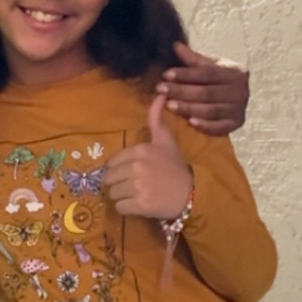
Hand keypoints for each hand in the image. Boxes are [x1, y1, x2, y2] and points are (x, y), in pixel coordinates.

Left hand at [103, 92, 193, 217]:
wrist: (192, 194)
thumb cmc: (176, 168)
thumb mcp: (166, 141)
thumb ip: (156, 119)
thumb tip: (159, 93)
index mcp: (140, 150)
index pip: (112, 163)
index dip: (119, 170)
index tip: (133, 174)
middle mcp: (136, 167)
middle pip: (109, 179)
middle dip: (119, 184)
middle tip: (134, 186)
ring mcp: (137, 186)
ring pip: (113, 194)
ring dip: (122, 197)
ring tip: (138, 195)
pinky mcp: (139, 205)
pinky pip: (119, 208)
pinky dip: (127, 209)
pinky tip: (140, 205)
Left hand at [158, 40, 247, 134]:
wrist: (240, 96)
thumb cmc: (221, 79)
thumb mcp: (211, 66)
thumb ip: (194, 59)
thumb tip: (176, 46)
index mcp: (234, 72)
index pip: (207, 73)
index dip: (186, 74)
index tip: (166, 75)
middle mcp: (240, 91)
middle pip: (207, 93)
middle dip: (182, 91)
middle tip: (161, 90)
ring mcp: (239, 109)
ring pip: (211, 110)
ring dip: (189, 108)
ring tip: (169, 106)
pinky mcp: (237, 124)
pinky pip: (220, 127)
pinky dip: (206, 126)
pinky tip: (190, 123)